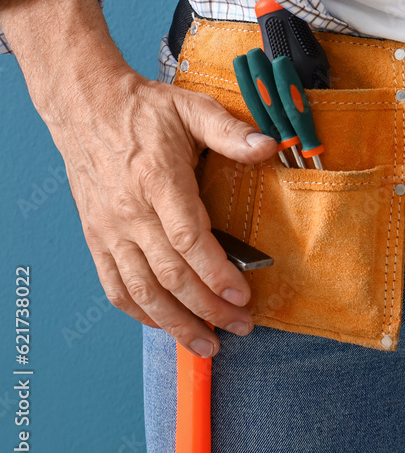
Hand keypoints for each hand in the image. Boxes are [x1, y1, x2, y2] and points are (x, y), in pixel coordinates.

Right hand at [1, 0, 277, 356]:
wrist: (85, 108)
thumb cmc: (145, 110)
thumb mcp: (193, 108)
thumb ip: (231, 132)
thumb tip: (270, 146)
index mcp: (159, 181)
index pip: (189, 238)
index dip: (216, 272)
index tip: (243, 295)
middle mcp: (131, 212)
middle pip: (171, 275)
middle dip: (209, 308)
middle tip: (242, 326)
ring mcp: (111, 230)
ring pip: (142, 291)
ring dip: (176, 324)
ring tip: (208, 345)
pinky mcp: (97, 239)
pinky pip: (115, 286)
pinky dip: (141, 313)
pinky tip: (166, 326)